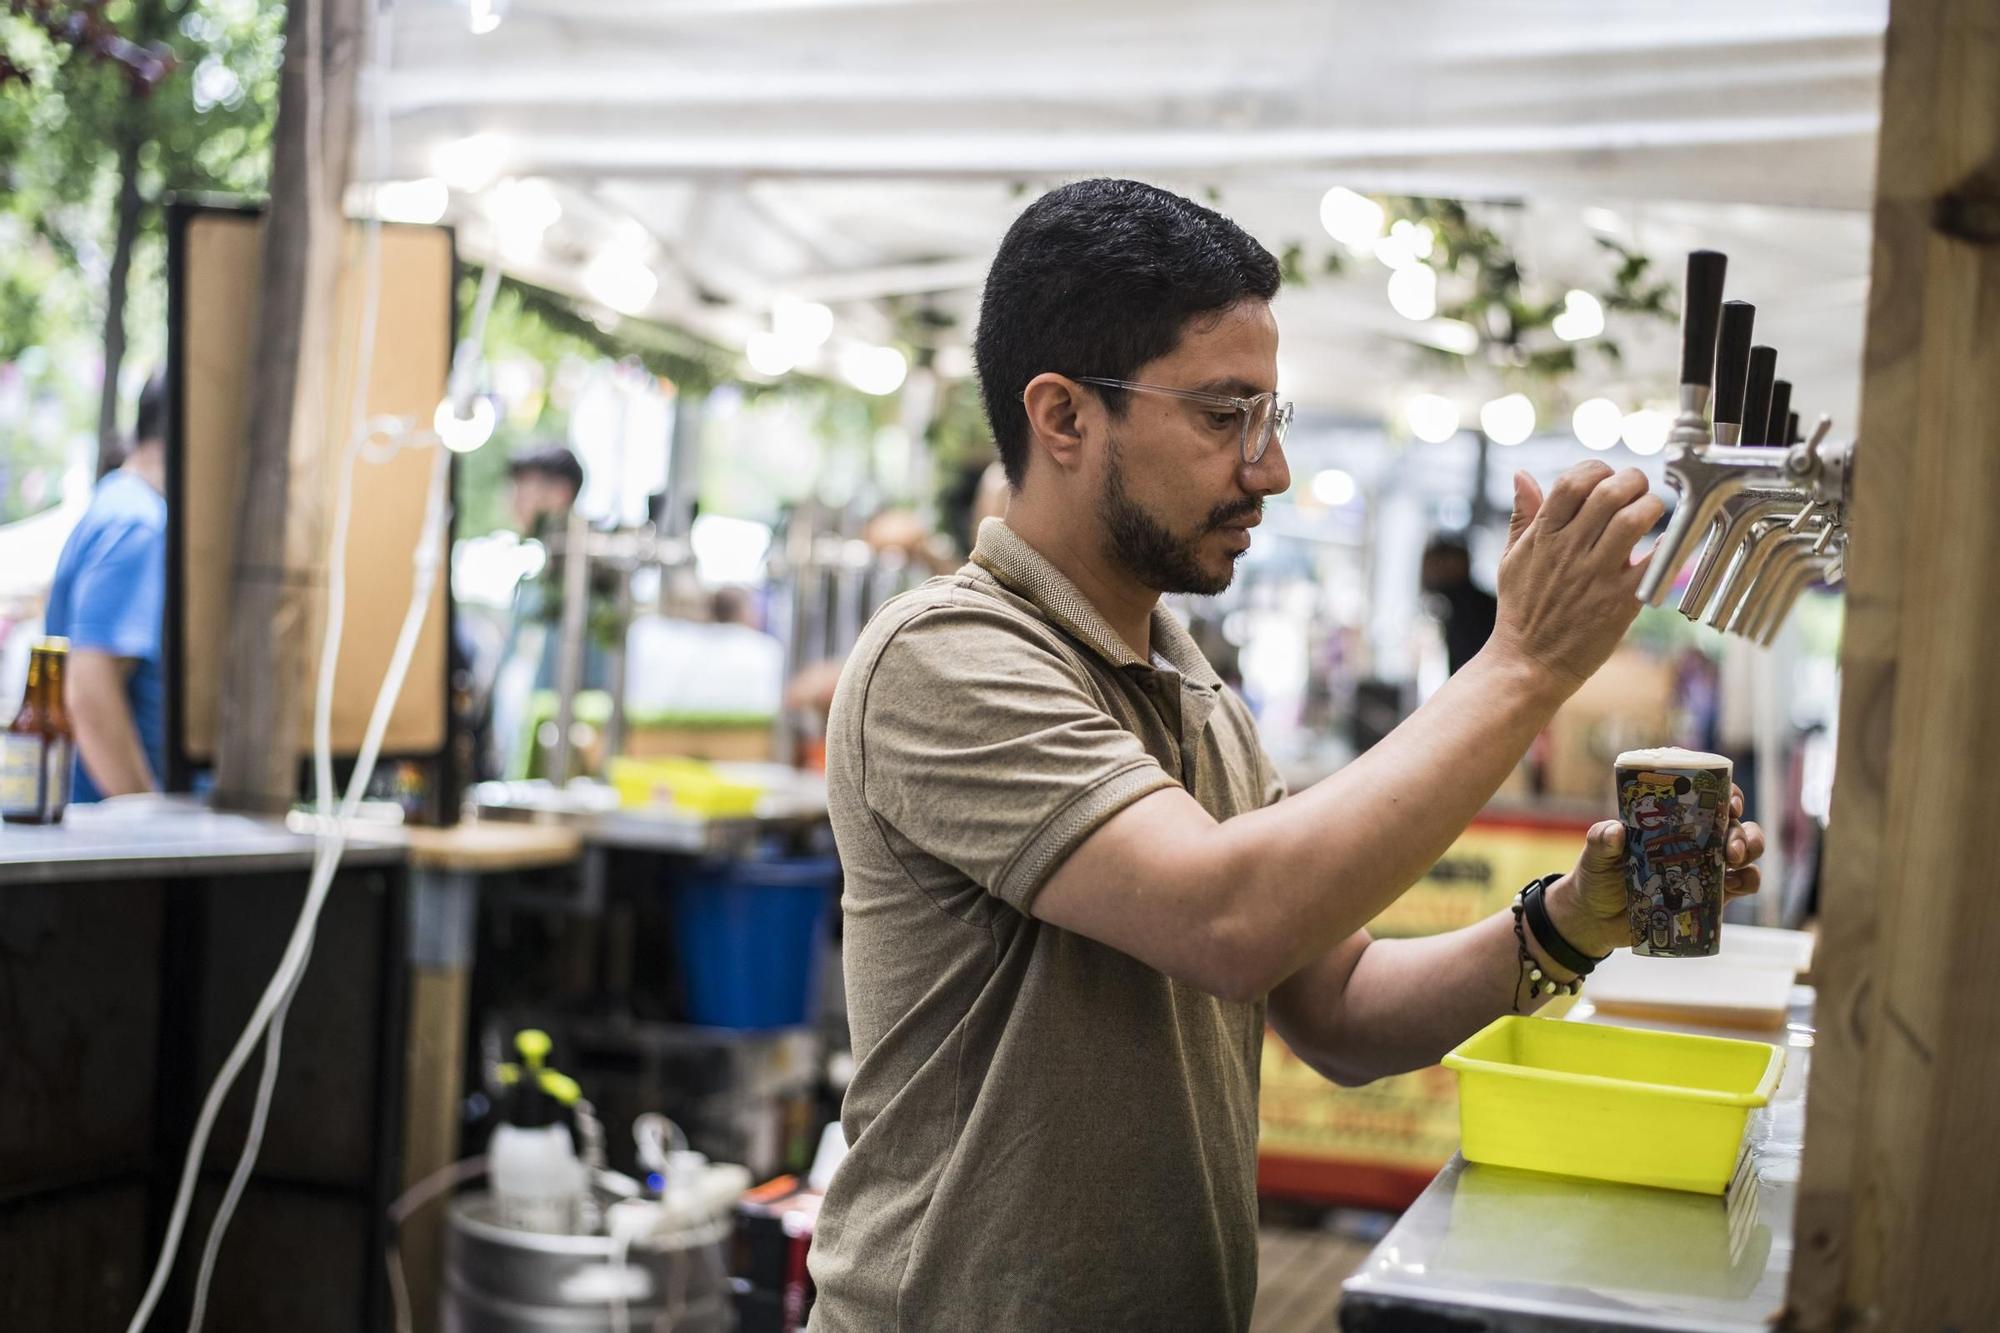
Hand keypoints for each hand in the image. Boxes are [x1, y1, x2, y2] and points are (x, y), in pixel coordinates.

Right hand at [1482, 462, 1665, 694]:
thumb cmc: (1520, 611)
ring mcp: (1595, 575)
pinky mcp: (1619, 601)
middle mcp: (1569, 550)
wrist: (1527, 664)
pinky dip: (1668, 547)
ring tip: (1651, 512)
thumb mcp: (1511, 558)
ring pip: (1633, 520)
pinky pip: (1654, 564)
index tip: (1606, 478)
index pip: (1573, 481)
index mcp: (1543, 536)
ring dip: (1651, 506)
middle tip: (1638, 490)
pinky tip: (1669, 541)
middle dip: (1632, 481)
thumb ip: (1522, 515)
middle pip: (1609, 492)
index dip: (1597, 470)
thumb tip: (1522, 475)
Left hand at [1547, 784, 1766, 956]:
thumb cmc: (1597, 877)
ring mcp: (1706, 866)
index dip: (1725, 792)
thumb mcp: (1595, 856)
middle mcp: (1694, 839)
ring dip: (1750, 848)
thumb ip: (1601, 841)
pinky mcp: (1712, 895)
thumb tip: (1616, 831)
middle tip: (1730, 846)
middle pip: (1734, 822)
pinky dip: (1748, 881)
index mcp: (1670, 820)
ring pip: (1746, 849)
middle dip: (1741, 829)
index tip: (1729, 801)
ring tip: (1734, 859)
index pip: (1704, 796)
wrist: (1598, 919)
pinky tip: (1735, 884)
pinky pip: (1743, 883)